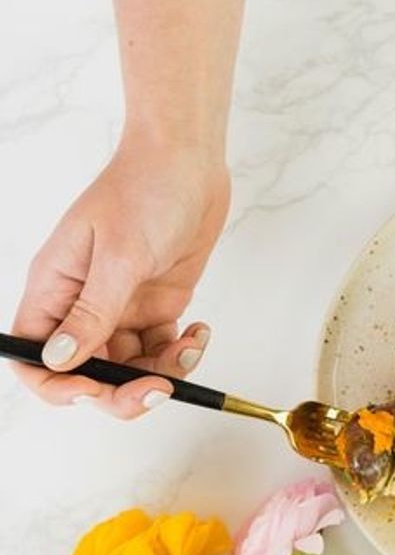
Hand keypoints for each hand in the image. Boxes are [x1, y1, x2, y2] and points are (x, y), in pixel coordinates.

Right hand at [12, 134, 229, 417]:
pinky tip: (199, 332)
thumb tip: (59, 360)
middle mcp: (84, 304)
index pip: (35, 356)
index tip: (93, 392)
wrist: (189, 161)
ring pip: (131, 366)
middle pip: (88, 372)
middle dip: (121, 391)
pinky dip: (182, 352)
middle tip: (159, 389)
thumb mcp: (119, 254)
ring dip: (162, 371)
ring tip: (190, 347)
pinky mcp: (157, 304)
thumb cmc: (145, 190)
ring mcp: (122, 306)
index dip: (56, 385)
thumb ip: (93, 312)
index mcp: (55, 288)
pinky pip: (162, 348)